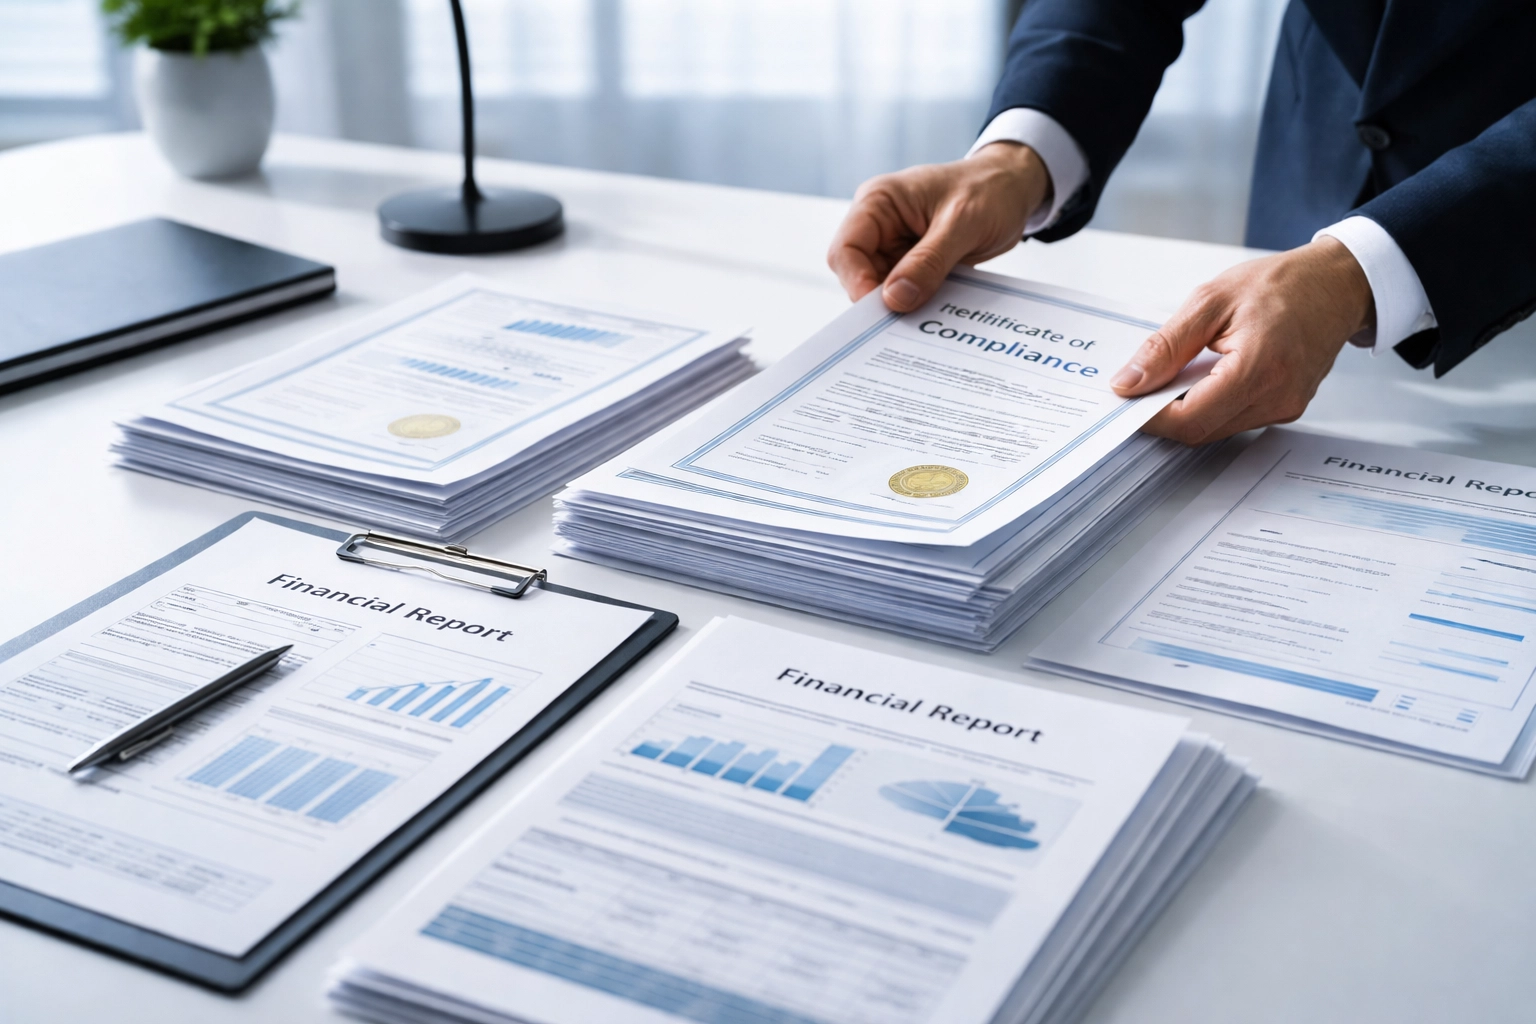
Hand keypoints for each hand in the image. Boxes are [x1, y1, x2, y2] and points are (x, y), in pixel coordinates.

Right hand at [828, 143, 1050, 310]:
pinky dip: (918, 304)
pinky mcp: (912, 264)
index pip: (846, 249)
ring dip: (901, 306)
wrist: (1014, 188)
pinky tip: (935, 313)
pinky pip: (905, 292)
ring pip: (881, 289)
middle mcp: (879, 225)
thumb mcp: (963, 223)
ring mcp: (894, 246)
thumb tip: (895, 299)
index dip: (858, 283)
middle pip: (858, 274)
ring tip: (926, 319)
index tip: (884, 309)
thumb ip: (929, 261)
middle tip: (907, 323)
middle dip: (880, 299)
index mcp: (878, 202)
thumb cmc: (990, 189)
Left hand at [1112, 237, 1374, 443]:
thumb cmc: (1282, 284)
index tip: (1127, 398)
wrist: (1336, 284)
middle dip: (1164, 414)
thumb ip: (1166, 346)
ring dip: (1187, 410)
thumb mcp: (1210, 301)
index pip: (1191, 419)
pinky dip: (1210, 405)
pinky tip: (1205, 377)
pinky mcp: (1287, 409)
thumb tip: (1129, 382)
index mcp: (1260, 367)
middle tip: (1143, 385)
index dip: (1150, 416)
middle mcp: (1278, 397)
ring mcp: (1285, 408)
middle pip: (1201, 430)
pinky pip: (1235, 420)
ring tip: (1178, 373)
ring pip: (1216, 429)